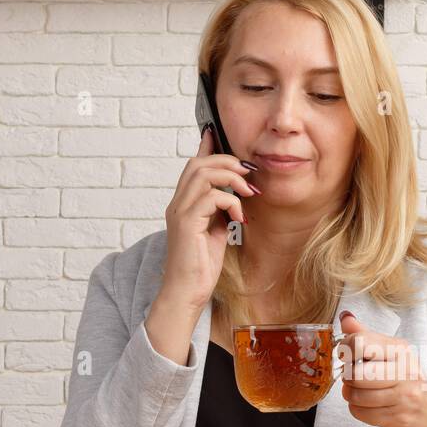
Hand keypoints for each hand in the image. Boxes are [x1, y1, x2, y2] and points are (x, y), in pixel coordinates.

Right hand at [156, 127, 258, 312]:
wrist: (187, 292)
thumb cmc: (201, 266)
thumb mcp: (216, 231)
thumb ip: (220, 211)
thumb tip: (233, 195)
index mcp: (183, 204)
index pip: (192, 167)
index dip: (205, 147)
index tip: (215, 133)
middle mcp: (177, 204)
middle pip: (198, 164)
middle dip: (227, 162)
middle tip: (249, 173)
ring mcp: (179, 212)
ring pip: (203, 174)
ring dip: (232, 178)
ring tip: (248, 193)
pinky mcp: (186, 223)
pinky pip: (210, 197)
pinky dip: (230, 202)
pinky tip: (238, 218)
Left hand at [338, 312, 426, 426]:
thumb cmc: (406, 382)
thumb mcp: (391, 354)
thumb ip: (366, 335)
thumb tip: (345, 317)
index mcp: (402, 350)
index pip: (361, 343)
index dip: (346, 350)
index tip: (348, 355)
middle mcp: (405, 371)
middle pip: (357, 373)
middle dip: (348, 376)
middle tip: (353, 376)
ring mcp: (403, 397)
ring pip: (356, 395)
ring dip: (350, 394)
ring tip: (359, 391)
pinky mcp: (397, 417)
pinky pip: (360, 412)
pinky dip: (357, 409)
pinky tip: (367, 405)